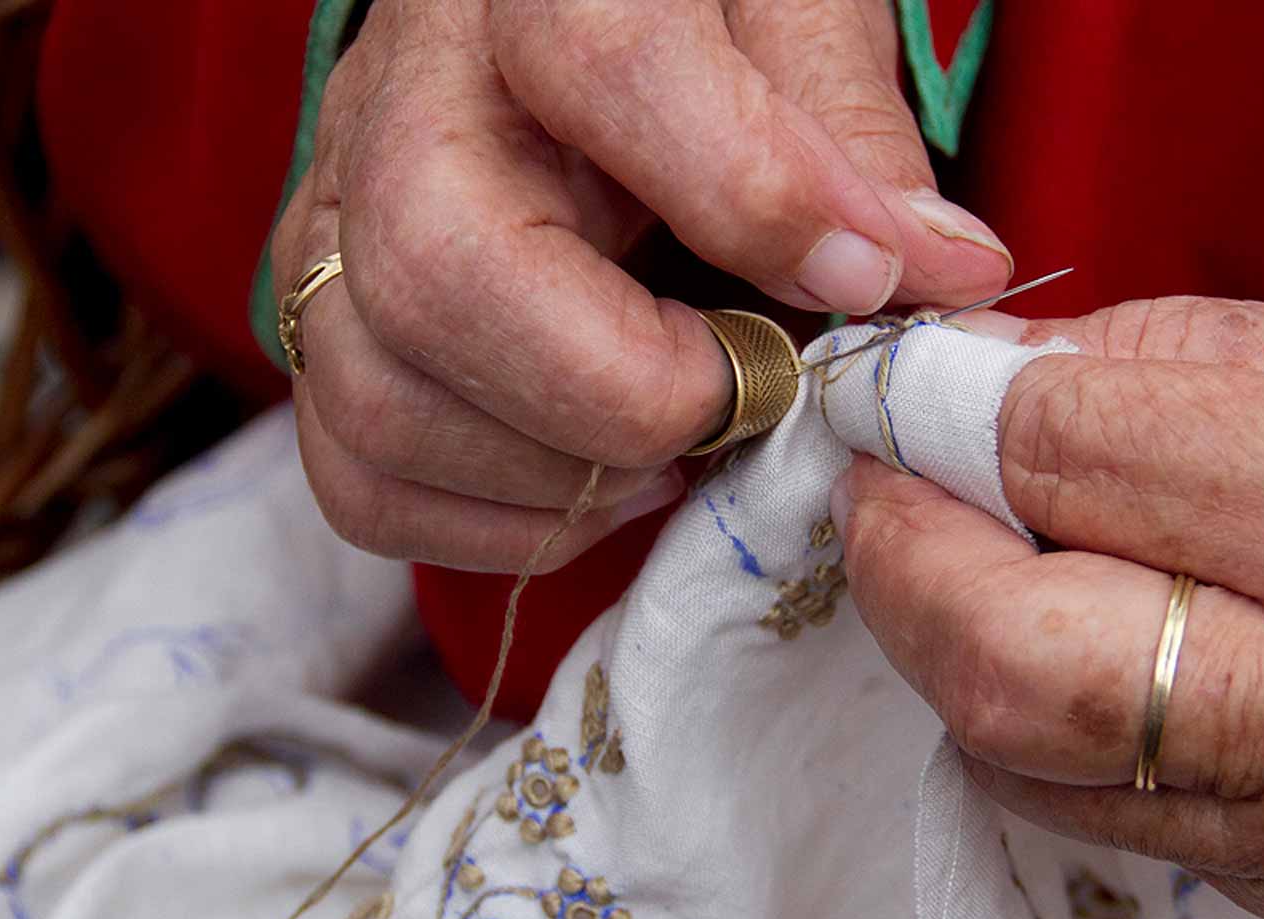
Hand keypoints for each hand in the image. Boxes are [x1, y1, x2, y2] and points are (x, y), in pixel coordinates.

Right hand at [272, 0, 1011, 570]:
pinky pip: (357, 477)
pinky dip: (494, 524)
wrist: (565, 37)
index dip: (752, 195)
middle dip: (627, 392)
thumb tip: (937, 272)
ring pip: (379, 401)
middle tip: (749, 395)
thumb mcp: (793, 19)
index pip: (611, 72)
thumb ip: (852, 132)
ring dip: (564, 478)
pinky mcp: (326, 320)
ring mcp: (341, 221)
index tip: (867, 277)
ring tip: (684, 443)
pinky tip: (601, 479)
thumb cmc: (696, 21)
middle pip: (441, 277)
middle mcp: (405, 101)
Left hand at [832, 294, 1263, 918]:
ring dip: (947, 641)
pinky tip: (1071, 640)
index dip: (961, 406)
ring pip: (1022, 756)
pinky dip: (1034, 718)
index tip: (931, 381)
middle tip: (890, 483)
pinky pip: (1099, 813)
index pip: (1080, 454)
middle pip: (1010, 651)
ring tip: (970, 552)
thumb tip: (1034, 368)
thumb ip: (1219, 355)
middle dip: (901, 554)